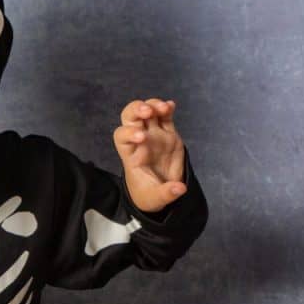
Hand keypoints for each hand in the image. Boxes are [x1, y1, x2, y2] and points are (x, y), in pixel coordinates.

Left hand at [113, 98, 187, 213]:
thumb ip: (167, 193)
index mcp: (131, 154)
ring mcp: (154, 135)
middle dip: (136, 110)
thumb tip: (181, 188)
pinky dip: (166, 108)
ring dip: (153, 105)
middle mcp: (140, 140)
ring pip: (148, 112)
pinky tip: (171, 105)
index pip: (122, 137)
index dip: (129, 133)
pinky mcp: (168, 134)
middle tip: (147, 111)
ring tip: (164, 108)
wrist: (161, 191)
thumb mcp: (156, 199)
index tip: (142, 137)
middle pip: (130, 117)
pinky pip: (164, 116)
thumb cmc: (151, 194)